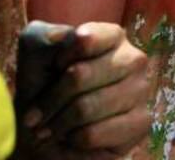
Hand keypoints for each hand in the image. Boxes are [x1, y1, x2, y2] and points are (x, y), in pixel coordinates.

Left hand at [15, 22, 149, 157]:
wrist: (47, 132)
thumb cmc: (43, 90)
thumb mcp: (33, 56)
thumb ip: (44, 37)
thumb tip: (70, 36)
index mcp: (112, 36)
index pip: (86, 39)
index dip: (58, 59)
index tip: (52, 69)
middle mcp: (133, 59)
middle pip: (80, 75)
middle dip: (50, 99)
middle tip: (35, 115)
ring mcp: (140, 90)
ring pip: (87, 107)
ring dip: (58, 123)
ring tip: (51, 128)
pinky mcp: (140, 122)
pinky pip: (95, 133)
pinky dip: (73, 139)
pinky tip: (73, 137)